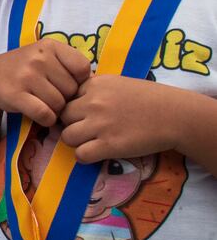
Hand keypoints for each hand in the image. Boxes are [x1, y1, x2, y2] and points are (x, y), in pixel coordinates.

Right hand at [0, 39, 91, 126]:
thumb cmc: (26, 69)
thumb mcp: (46, 56)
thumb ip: (69, 66)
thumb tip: (96, 87)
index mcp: (50, 45)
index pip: (83, 68)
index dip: (79, 82)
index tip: (65, 84)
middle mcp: (38, 58)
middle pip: (72, 90)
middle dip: (65, 98)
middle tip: (51, 97)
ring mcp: (26, 76)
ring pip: (59, 104)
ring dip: (55, 110)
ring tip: (43, 104)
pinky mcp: (16, 95)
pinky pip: (45, 114)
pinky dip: (46, 120)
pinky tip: (39, 114)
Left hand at [60, 75, 180, 163]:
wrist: (175, 115)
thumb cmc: (148, 98)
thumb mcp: (116, 83)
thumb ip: (94, 89)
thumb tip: (72, 98)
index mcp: (94, 85)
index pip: (65, 97)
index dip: (72, 107)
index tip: (83, 114)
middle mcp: (93, 103)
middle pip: (63, 117)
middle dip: (71, 124)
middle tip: (86, 130)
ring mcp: (100, 124)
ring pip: (67, 136)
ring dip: (76, 141)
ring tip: (91, 142)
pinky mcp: (109, 145)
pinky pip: (80, 154)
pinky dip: (85, 156)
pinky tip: (96, 152)